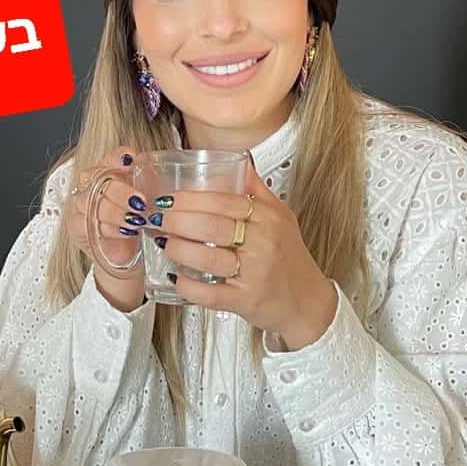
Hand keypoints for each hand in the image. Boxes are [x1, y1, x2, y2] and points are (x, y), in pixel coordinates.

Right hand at [65, 145, 147, 288]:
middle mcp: (91, 185)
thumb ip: (147, 181)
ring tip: (136, 221)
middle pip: (98, 180)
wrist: (125, 252)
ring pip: (93, 202)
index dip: (118, 157)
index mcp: (108, 172)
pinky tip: (125, 232)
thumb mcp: (146, 199)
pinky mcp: (77, 226)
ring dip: (117, 212)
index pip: (109, 158)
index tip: (131, 159)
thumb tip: (152, 167)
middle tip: (140, 201)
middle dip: (121, 191)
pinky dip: (110, 228)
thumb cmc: (134, 222)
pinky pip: (88, 223)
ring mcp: (81, 205)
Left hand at [144, 160, 337, 348]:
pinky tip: (176, 278)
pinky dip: (189, 286)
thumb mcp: (282, 218)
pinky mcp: (247, 300)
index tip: (169, 198)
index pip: (225, 201)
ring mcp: (255, 273)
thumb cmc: (290, 260)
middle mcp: (264, 244)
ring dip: (180, 249)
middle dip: (178, 220)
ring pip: (209, 258)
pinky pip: (211, 293)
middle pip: (213, 225)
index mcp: (269, 219)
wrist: (309, 303)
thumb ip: (258, 191)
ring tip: (164, 243)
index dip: (192, 199)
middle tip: (157, 218)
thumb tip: (239, 162)